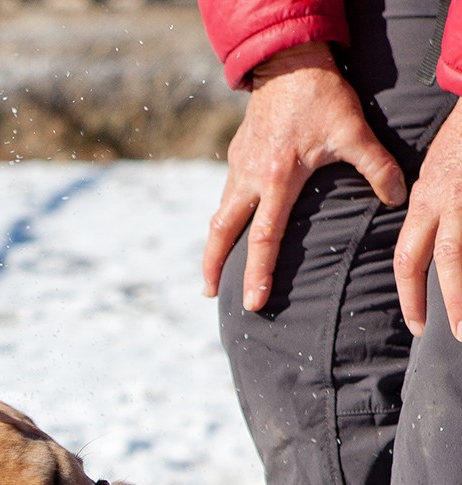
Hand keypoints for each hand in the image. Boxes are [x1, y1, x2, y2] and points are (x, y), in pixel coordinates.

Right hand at [204, 42, 406, 310]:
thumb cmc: (322, 98)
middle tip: (208, 294)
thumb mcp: (353, 131)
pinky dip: (224, 218)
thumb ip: (375, 166)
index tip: (254, 301)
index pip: (265, 237)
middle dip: (213, 266)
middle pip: (222, 232)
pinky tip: (230, 228)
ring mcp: (239, 168)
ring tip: (212, 271)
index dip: (258, 272)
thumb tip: (396, 197)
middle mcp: (251, 179)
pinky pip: (226, 196)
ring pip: (219, 215)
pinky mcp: (237, 158)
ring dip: (214, 246)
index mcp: (277, 180)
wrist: (290, 64)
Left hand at [395, 102, 461, 337]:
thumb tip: (430, 252)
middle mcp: (448, 201)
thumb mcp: (436, 177)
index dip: (411, 295)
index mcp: (425, 202)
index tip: (417, 324)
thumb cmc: (460, 141)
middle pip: (444, 258)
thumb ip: (433, 214)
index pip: (410, 258)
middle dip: (449, 299)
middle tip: (455, 333)